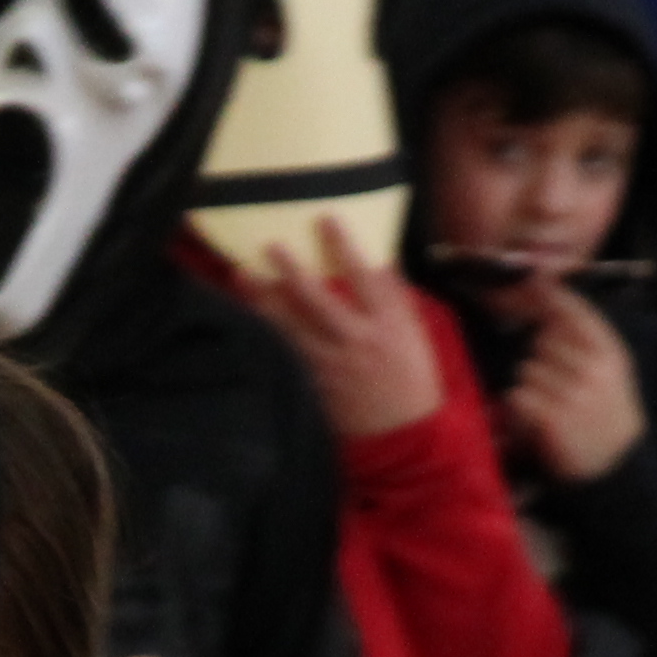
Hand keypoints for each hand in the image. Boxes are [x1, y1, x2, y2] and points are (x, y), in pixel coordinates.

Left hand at [239, 217, 446, 440]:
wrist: (405, 438)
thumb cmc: (414, 380)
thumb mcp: (416, 335)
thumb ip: (394, 299)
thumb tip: (376, 260)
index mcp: (390, 324)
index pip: (365, 275)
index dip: (344, 245)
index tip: (325, 218)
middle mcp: (359, 341)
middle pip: (318, 299)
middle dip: (291, 270)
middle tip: (269, 245)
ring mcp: (333, 366)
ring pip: (291, 327)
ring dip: (264, 300)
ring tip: (241, 275)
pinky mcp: (315, 386)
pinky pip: (285, 355)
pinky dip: (266, 335)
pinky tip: (247, 318)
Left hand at [504, 281, 646, 482]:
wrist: (618, 467)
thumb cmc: (606, 414)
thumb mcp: (609, 371)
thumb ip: (582, 337)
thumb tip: (545, 295)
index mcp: (609, 351)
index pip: (574, 310)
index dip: (548, 293)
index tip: (531, 277)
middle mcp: (593, 367)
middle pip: (541, 341)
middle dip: (541, 359)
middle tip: (558, 386)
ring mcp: (572, 392)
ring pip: (526, 369)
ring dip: (530, 387)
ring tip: (552, 407)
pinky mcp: (551, 418)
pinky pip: (517, 396)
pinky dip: (520, 408)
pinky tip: (539, 421)